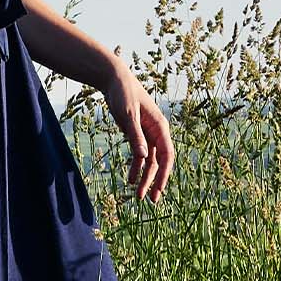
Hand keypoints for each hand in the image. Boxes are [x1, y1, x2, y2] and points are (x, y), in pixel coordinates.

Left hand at [102, 58, 173, 202]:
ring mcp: (148, 134)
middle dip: (155, 181)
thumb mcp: (127, 115)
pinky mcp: (137, 134)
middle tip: (150, 201)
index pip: (167, 156)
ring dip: (145, 178)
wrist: (114, 79)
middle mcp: (157, 132)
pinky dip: (136, 167)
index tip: (158, 190)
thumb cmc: (123, 93)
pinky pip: (139, 155)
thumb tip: (144, 158)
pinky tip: (131, 179)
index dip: (164, 174)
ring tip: (137, 195)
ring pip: (149, 161)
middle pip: (159, 162)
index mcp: (160, 127)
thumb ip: (135, 136)